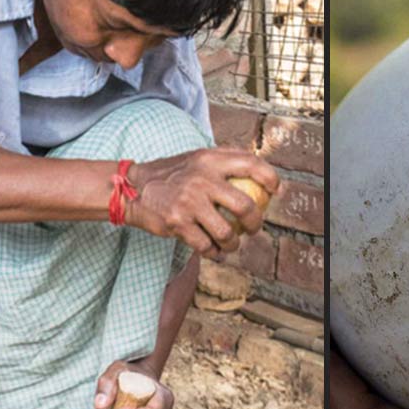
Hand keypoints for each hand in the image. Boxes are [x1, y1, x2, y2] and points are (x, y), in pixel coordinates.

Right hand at [126, 148, 280, 258]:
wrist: (134, 188)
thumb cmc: (174, 173)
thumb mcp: (198, 157)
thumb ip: (225, 159)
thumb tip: (259, 168)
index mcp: (210, 160)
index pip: (251, 164)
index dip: (270, 178)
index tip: (275, 191)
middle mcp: (202, 179)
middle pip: (245, 207)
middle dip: (256, 223)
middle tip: (253, 228)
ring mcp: (189, 202)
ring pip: (227, 232)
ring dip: (233, 243)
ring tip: (231, 243)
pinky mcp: (178, 223)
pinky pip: (206, 246)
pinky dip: (214, 252)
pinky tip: (213, 250)